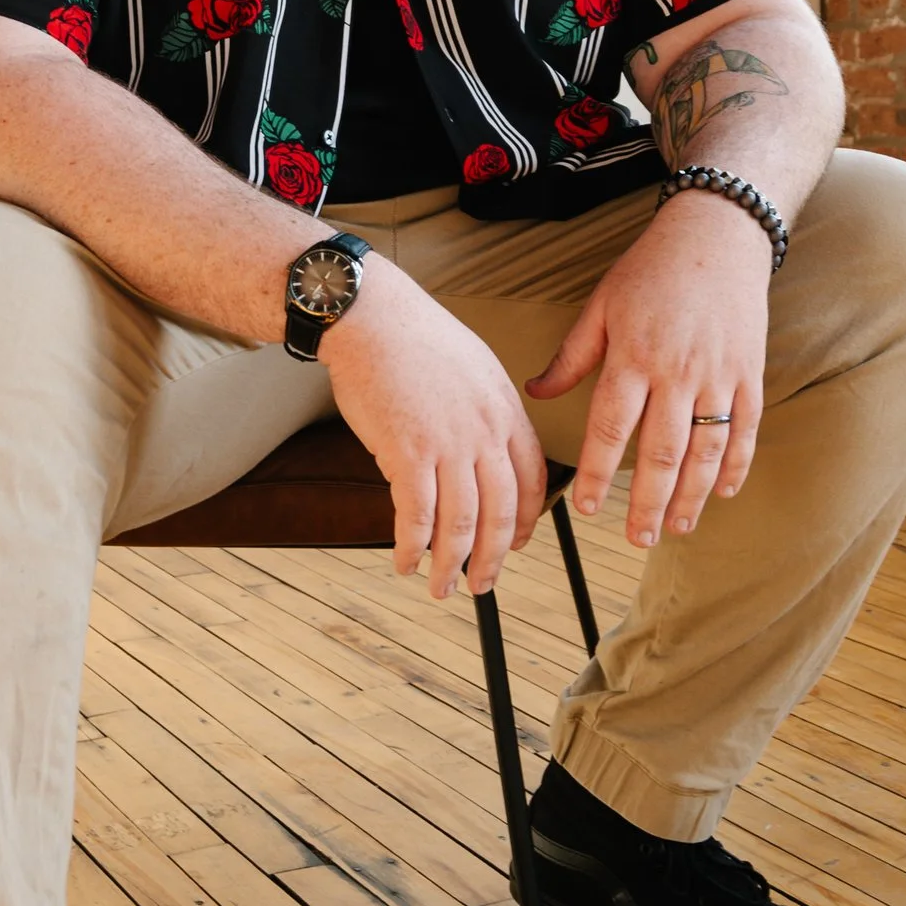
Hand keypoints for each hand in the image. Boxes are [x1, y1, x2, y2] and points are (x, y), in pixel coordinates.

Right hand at [324, 269, 550, 601]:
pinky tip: (404, 560)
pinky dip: (412, 546)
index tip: (515, 544)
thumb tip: (475, 455)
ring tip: (441, 587)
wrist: (373, 319)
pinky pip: (416, 515)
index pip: (532, 480)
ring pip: (462, 523)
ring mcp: (448, 445)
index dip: (525, 521)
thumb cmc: (415, 340)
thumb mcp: (474, 369)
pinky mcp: (407, 453)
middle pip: (501, 512)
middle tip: (482, 584)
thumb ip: (485, 414)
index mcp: (506, 411)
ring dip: (452, 565)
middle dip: (493, 558)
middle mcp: (485, 433)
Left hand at [526, 194, 771, 545]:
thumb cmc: (651, 270)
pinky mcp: (749, 374)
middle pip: (660, 454)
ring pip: (705, 452)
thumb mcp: (601, 306)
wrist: (717, 234)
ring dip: (690, 497)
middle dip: (646, 504)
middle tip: (635, 539)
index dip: (598, 474)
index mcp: (633, 357)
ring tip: (675, 528)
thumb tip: (536, 393)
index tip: (588, 509)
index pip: (610, 430)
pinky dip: (735, 467)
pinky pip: (745, 432)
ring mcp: (718, 376)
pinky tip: (722, 494)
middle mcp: (677, 373)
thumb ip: (571, 356)